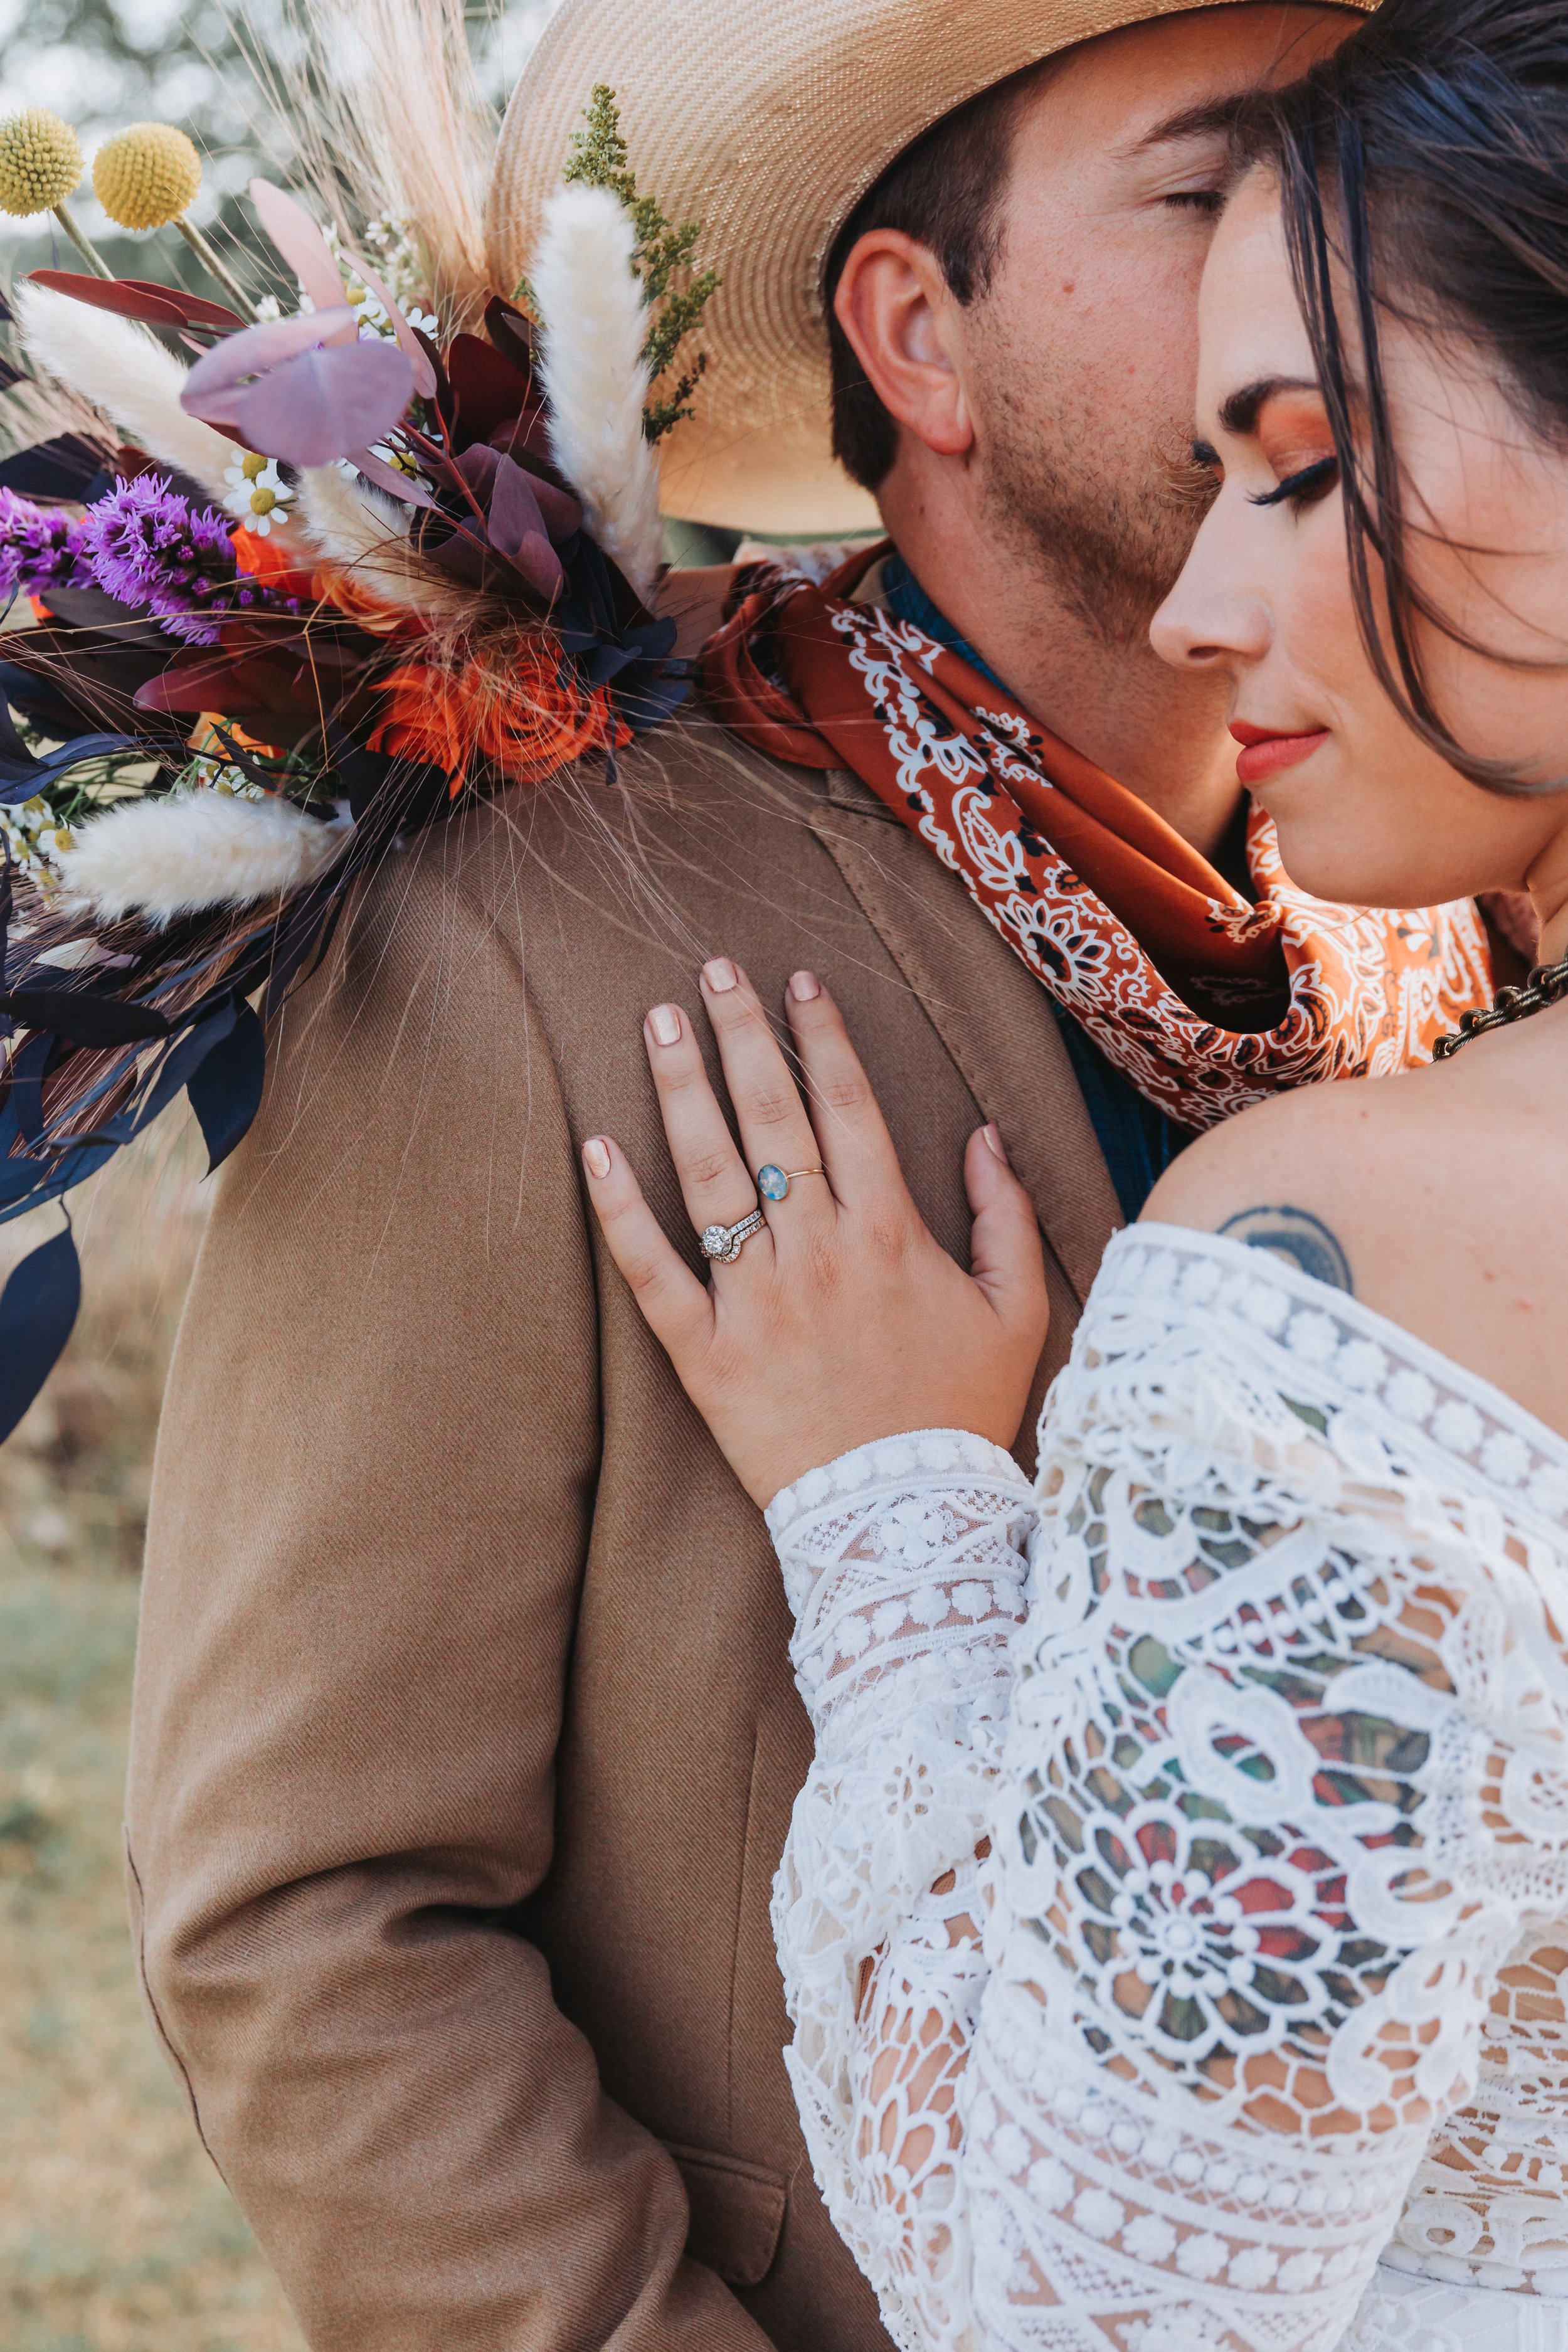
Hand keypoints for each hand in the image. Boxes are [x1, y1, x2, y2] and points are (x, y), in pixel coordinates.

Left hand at [581, 958, 1048, 1506]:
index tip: (798, 982)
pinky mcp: (705, 1354)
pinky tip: (593, 1148)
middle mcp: (818, 1253)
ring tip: (656, 1022)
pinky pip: (653, 1272)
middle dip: (742, 1035)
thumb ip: (1004, 1218)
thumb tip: (985, 1137)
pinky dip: (619, 1211)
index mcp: (890, 1234)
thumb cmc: (959, 1412)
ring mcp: (756, 1301)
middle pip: (772, 1120)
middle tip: (712, 969)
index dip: (822, 1037)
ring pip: (710, 1175)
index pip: (849, 1109)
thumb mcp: (1017, 1312)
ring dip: (680, 1090)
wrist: (905, 1519)